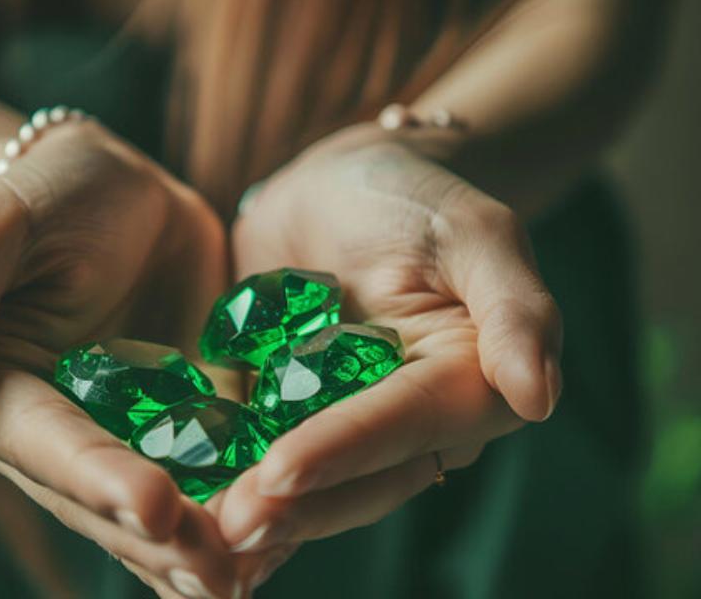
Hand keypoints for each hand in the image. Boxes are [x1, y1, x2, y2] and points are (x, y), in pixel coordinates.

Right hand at [0, 120, 245, 597]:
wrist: (113, 187)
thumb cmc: (43, 196)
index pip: (48, 447)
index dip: (100, 480)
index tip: (159, 508)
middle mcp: (56, 437)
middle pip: (105, 501)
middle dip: (164, 541)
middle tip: (228, 572)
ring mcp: (121, 438)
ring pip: (156, 512)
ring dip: (202, 552)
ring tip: (253, 578)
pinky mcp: (177, 425)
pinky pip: (203, 480)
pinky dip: (234, 516)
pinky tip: (276, 547)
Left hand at [211, 127, 562, 584]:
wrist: (346, 183)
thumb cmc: (416, 195)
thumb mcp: (475, 231)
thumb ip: (515, 308)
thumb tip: (538, 398)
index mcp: (464, 386)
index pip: (405, 425)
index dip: (346, 450)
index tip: (281, 471)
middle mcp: (406, 423)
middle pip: (356, 479)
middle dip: (293, 505)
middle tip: (228, 527)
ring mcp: (342, 425)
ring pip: (309, 486)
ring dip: (258, 513)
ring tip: (197, 535)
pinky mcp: (286, 415)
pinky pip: (259, 457)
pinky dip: (227, 485)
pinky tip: (181, 512)